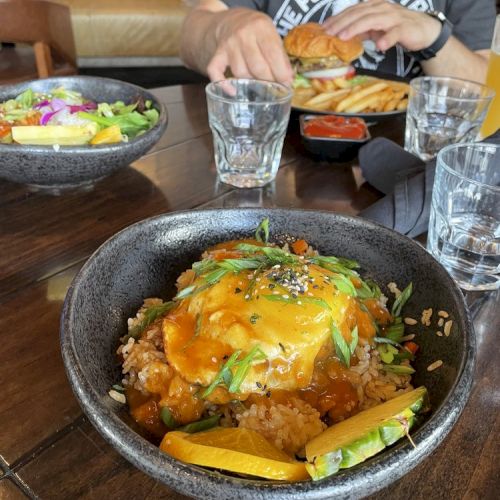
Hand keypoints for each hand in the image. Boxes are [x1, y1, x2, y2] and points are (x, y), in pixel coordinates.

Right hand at [207, 9, 293, 84]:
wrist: (232, 21)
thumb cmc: (257, 33)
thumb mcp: (272, 35)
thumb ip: (281, 57)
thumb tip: (288, 81)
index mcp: (261, 28)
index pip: (273, 55)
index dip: (281, 74)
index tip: (286, 85)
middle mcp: (243, 35)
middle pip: (257, 68)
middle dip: (268, 81)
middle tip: (273, 86)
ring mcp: (229, 45)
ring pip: (241, 74)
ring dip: (251, 83)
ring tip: (258, 84)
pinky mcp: (217, 54)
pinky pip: (215, 71)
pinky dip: (223, 84)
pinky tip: (233, 91)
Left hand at [323, 0, 441, 51]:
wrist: (423, 30)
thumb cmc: (396, 28)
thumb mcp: (375, 28)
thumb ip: (360, 30)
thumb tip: (342, 36)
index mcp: (374, 6)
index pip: (353, 10)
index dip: (338, 18)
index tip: (324, 27)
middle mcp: (382, 8)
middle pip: (359, 13)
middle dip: (342, 23)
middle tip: (328, 33)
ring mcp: (393, 17)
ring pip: (372, 20)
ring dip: (356, 28)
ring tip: (343, 36)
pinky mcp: (404, 28)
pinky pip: (395, 33)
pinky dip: (387, 38)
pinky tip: (379, 45)